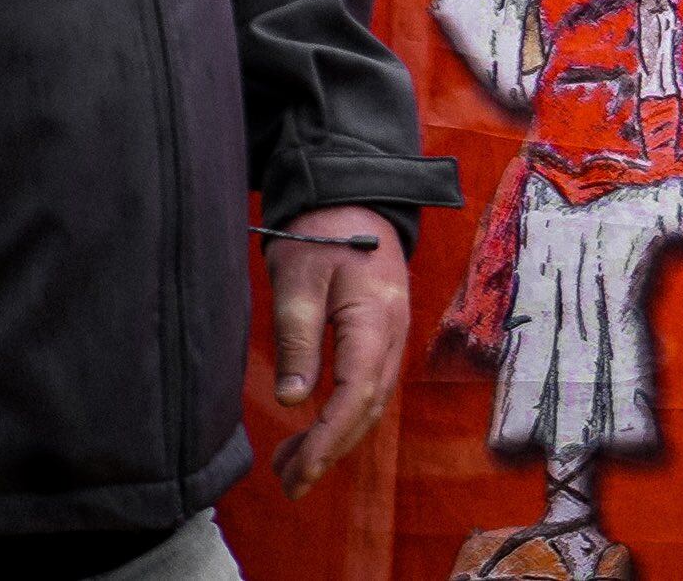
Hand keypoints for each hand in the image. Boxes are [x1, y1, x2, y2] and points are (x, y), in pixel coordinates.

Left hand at [267, 206, 412, 498]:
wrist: (356, 199)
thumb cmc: (322, 236)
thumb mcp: (299, 281)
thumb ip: (298, 339)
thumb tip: (294, 401)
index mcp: (376, 320)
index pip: (357, 393)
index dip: (329, 438)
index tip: (300, 470)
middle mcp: (394, 334)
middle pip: (369, 407)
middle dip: (331, 450)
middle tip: (288, 484)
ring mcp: (393, 336)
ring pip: (371, 402)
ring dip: (336, 439)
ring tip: (292, 467)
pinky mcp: (383, 337)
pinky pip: (369, 388)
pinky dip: (343, 418)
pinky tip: (314, 430)